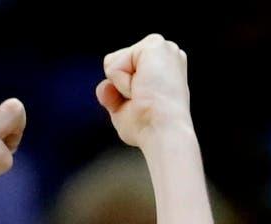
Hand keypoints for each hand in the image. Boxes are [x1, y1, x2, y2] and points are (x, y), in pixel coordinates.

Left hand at [96, 35, 192, 149]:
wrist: (163, 131)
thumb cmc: (150, 128)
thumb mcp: (124, 111)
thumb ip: (111, 95)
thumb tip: (105, 87)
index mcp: (162, 69)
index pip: (123, 71)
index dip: (124, 92)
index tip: (146, 106)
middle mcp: (166, 55)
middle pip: (117, 64)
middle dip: (121, 87)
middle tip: (144, 101)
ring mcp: (163, 48)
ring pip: (114, 63)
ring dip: (122, 86)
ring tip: (144, 95)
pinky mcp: (155, 44)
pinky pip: (114, 64)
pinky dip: (121, 82)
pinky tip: (143, 88)